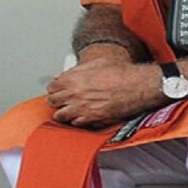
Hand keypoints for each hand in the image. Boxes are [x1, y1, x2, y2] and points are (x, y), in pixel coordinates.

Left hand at [46, 59, 163, 127]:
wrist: (136, 86)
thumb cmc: (121, 73)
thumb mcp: (96, 63)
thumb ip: (77, 70)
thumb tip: (67, 73)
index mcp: (72, 79)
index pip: (51, 87)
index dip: (55, 88)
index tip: (57, 89)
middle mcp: (74, 95)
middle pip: (53, 102)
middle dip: (56, 100)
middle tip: (61, 100)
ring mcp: (81, 109)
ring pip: (61, 116)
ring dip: (64, 113)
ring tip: (68, 110)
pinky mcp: (92, 120)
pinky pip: (76, 123)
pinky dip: (77, 120)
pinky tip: (81, 116)